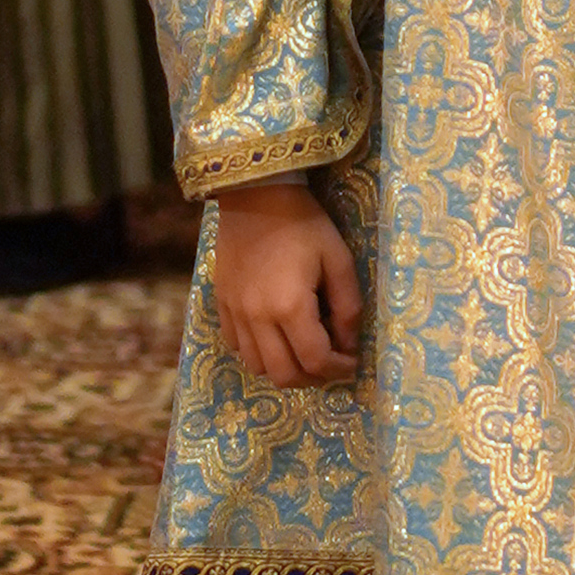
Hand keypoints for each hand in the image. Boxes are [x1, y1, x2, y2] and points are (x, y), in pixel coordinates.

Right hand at [212, 181, 361, 386]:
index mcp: (290, 306)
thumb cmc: (305, 224)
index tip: (352, 362)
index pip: (315, 360)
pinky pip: (237, 347)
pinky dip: (259, 353)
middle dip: (313, 378)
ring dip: (284, 369)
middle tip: (330, 364)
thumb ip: (348, 306)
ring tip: (304, 352)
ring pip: (257, 367)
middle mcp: (258, 318)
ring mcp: (235, 314)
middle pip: (284, 375)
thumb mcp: (338, 259)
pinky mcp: (222, 305)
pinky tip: (276, 337)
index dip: (338, 369)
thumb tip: (349, 345)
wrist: (256, 196)